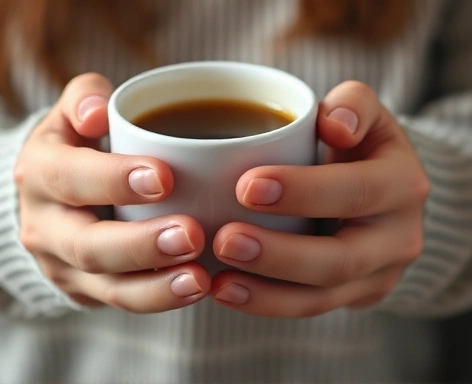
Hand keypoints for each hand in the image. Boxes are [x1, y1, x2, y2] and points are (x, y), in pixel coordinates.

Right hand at [15, 73, 209, 312]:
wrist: (49, 197)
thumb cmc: (77, 147)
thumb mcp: (71, 114)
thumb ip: (85, 98)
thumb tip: (99, 110)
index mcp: (39, 173)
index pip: (70, 177)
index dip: (113, 179)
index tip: (166, 178)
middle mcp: (44, 226)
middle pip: (88, 246)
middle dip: (141, 244)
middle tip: (192, 235)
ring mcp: (63, 266)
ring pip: (108, 286)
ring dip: (156, 287)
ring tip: (200, 279)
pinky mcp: (84, 290)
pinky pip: (121, 301)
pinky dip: (159, 298)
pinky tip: (197, 288)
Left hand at [211, 81, 428, 316]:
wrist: (382, 191)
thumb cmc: (359, 147)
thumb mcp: (364, 115)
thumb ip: (353, 104)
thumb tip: (334, 123)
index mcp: (400, 184)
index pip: (354, 191)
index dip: (303, 191)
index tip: (246, 186)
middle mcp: (397, 238)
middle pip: (340, 260)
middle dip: (279, 255)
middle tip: (225, 240)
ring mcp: (378, 275)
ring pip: (322, 297)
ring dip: (266, 293)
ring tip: (218, 280)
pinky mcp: (355, 296)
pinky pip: (310, 307)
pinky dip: (266, 304)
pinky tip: (228, 291)